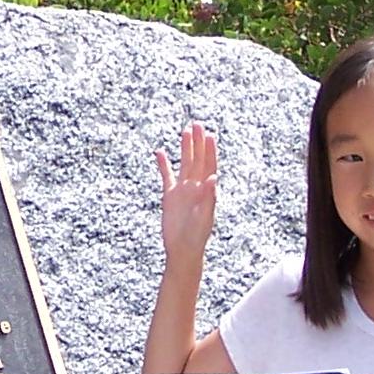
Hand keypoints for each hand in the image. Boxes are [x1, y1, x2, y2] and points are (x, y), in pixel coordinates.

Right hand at [155, 122, 216, 265]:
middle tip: (197, 124)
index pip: (209, 165)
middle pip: (198, 160)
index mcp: (206, 190)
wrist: (182, 249)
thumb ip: (209, 197)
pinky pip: (167, 175)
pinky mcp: (170, 196)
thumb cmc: (197, 236)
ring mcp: (182, 190)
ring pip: (184, 164)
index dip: (210, 150)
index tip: (209, 135)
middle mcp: (195, 187)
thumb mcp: (204, 217)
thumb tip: (213, 178)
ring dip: (185, 148)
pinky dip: (164, 164)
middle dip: (198, 142)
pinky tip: (160, 152)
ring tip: (185, 131)